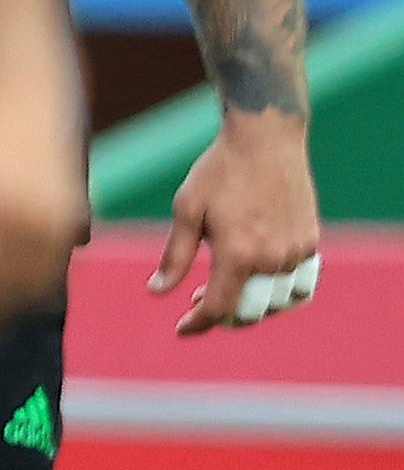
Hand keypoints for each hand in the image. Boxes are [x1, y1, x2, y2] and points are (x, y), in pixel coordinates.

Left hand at [154, 107, 324, 336]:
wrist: (265, 140)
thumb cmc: (219, 172)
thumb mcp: (186, 211)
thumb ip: (175, 257)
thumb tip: (157, 292)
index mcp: (237, 253)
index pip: (219, 308)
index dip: (198, 324)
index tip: (182, 329)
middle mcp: (272, 258)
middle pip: (252, 312)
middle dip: (224, 316)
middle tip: (199, 301)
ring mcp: (297, 251)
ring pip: (281, 302)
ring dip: (256, 306)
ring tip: (230, 289)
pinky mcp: (311, 240)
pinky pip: (301, 282)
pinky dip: (281, 290)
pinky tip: (259, 278)